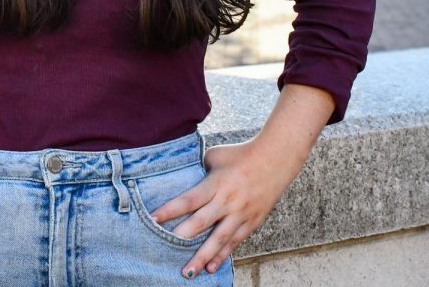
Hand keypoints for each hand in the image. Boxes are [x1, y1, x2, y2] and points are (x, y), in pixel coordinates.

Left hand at [148, 139, 301, 278]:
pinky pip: (234, 242)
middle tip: (164, 250)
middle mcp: (227, 200)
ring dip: (202, 256)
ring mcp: (240, 213)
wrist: (276, 159)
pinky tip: (210, 268)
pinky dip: (222, 255)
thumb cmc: (240, 154)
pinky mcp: (251, 222)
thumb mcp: (215, 156)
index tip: (152, 218)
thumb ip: (198, 169)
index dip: (170, 209)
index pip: (189, 199)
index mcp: (216, 182)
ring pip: (218, 239)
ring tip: (187, 273)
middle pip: (202, 222)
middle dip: (183, 237)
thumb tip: (180, 177)